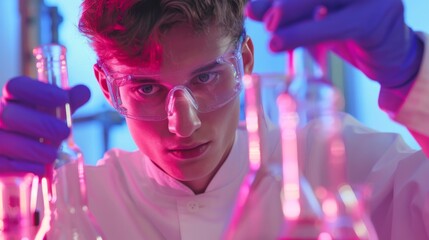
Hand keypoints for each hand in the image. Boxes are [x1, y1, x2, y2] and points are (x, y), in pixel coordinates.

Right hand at [0, 76, 89, 175]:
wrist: (16, 162)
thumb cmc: (36, 133)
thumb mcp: (54, 116)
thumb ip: (68, 103)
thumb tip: (84, 91)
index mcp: (11, 99)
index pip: (17, 86)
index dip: (40, 91)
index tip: (63, 98)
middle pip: (9, 113)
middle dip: (40, 123)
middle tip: (64, 132)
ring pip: (4, 140)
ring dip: (34, 149)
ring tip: (52, 155)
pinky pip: (2, 164)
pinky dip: (24, 166)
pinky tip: (40, 168)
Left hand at [246, 0, 423, 88]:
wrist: (390, 54)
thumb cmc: (350, 31)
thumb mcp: (317, 19)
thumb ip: (288, 13)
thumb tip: (253, 11)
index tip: (253, 10)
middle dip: (284, 3)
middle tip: (263, 19)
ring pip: (322, 0)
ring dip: (292, 17)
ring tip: (272, 38)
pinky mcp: (379, 17)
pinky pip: (337, 25)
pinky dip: (307, 33)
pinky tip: (283, 43)